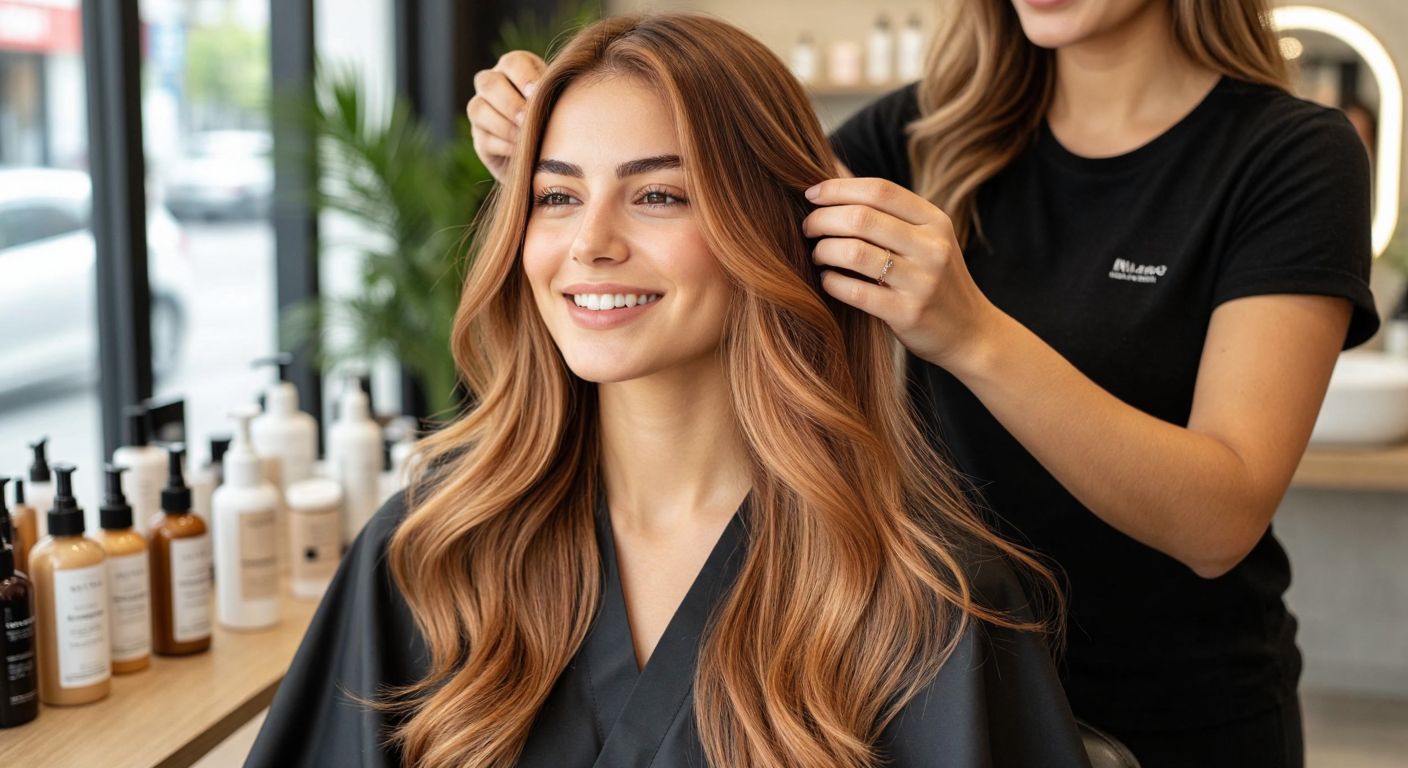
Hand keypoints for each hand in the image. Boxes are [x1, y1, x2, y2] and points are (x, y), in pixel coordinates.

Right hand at [468, 51, 547, 180]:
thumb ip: (553, 94)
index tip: (537, 94)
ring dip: (503, 125)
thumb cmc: (561, 118)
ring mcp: (482, 111)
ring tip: (524, 138)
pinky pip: (484, 138)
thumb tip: (545, 100)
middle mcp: (494, 84)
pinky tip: (520, 151)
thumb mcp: (560, 102)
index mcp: (516, 69)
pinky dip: (504, 145)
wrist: (553, 152)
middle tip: (526, 120)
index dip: (523, 77)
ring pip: (477, 109)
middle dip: (509, 103)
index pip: (512, 63)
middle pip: (488, 83)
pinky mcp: (481, 139)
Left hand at [802, 178, 1003, 371]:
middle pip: (862, 218)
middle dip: (823, 219)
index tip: (812, 194)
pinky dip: (831, 282)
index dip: (838, 188)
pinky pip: (855, 291)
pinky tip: (827, 280)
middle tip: (807, 228)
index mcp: (935, 221)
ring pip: (854, 252)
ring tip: (817, 254)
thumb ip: (890, 215)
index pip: (879, 190)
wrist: (970, 332)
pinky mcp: (907, 313)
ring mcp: (922, 281)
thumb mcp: (927, 240)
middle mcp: (931, 247)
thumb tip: (835, 180)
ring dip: (824, 250)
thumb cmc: (935, 279)